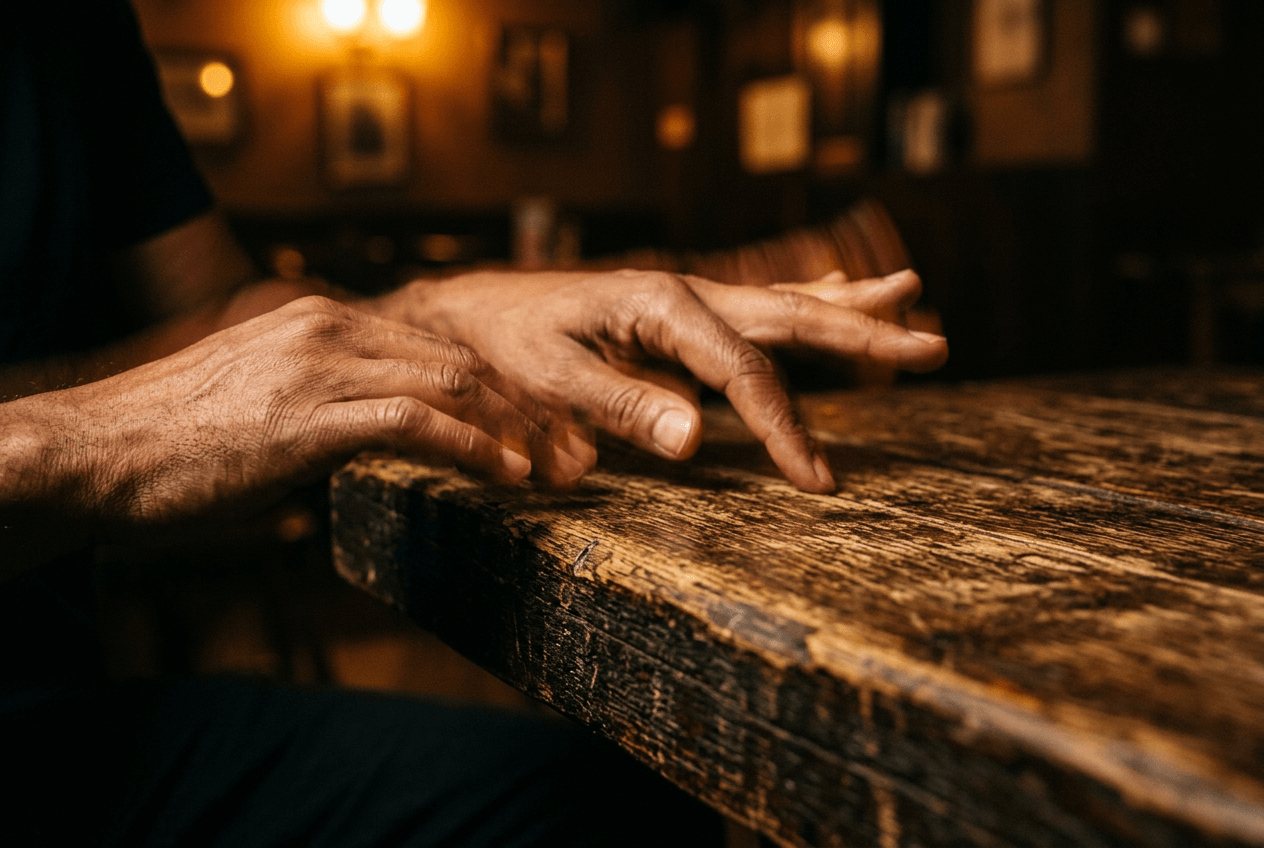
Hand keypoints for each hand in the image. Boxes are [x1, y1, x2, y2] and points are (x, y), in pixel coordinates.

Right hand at [12, 297, 585, 548]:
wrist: (94, 452)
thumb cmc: (171, 442)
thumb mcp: (258, 408)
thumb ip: (320, 412)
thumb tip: (356, 451)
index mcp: (321, 320)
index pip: (436, 340)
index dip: (497, 380)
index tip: (535, 419)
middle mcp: (329, 327)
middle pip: (459, 354)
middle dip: (522, 401)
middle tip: (565, 444)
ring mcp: (320, 365)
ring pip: (451, 379)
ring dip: (512, 425)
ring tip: (552, 463)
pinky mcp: (310, 413)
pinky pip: (415, 420)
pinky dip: (470, 445)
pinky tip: (503, 472)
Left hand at [372, 268, 946, 493]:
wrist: (469, 313)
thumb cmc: (502, 345)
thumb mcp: (548, 379)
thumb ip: (618, 407)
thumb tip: (692, 442)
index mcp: (662, 304)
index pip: (745, 370)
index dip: (786, 426)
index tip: (819, 480)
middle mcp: (684, 293)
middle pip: (788, 315)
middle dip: (860, 332)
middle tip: (932, 345)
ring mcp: (685, 299)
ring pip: (782, 302)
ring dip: (846, 305)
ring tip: (909, 294)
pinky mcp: (677, 313)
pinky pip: (756, 307)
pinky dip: (805, 299)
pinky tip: (841, 291)